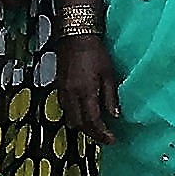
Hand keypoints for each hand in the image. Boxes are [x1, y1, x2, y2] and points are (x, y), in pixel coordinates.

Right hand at [54, 28, 121, 145]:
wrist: (75, 36)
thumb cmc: (95, 52)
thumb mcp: (109, 73)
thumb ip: (111, 96)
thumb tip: (115, 115)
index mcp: (86, 91)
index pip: (93, 120)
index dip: (102, 133)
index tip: (111, 139)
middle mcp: (72, 94)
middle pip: (80, 124)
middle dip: (92, 134)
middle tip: (104, 138)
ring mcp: (63, 91)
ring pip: (70, 118)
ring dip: (82, 127)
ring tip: (95, 129)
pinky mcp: (59, 87)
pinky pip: (65, 109)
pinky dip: (74, 117)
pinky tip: (82, 115)